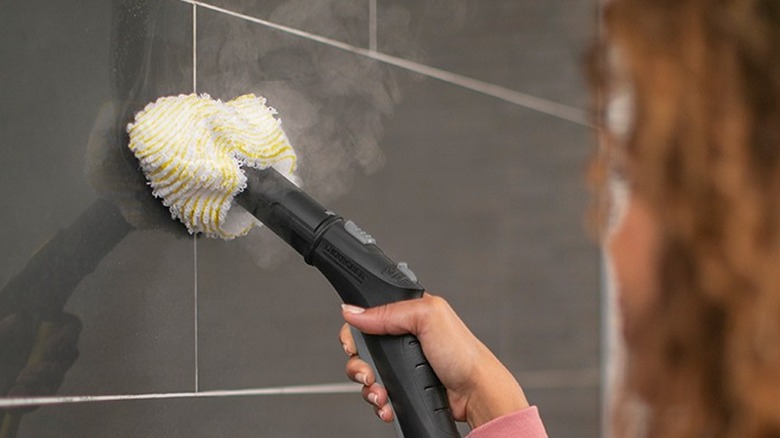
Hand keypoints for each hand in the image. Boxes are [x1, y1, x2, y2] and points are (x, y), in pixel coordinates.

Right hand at [339, 294, 528, 428]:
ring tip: (380, 392)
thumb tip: (354, 312)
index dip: (356, 330)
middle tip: (368, 372)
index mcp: (408, 313)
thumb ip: (389, 311)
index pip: (368, 316)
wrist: (475, 392)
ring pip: (366, 374)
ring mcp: (402, 364)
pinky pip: (378, 393)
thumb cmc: (463, 353)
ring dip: (368, 386)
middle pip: (361, 348)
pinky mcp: (403, 386)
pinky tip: (388, 403)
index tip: (355, 344)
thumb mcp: (427, 317)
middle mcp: (402, 338)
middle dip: (359, 364)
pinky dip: (378, 401)